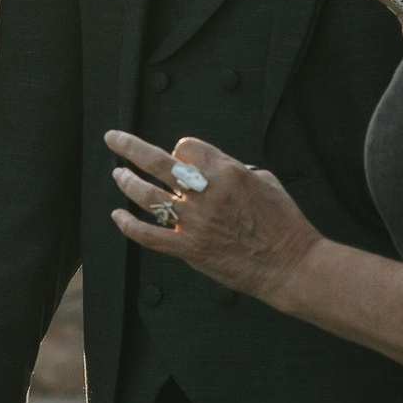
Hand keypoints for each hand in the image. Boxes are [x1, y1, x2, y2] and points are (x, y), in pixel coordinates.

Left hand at [105, 131, 318, 310]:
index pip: (187, 147)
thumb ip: (233, 170)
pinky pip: (149, 235)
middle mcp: (205, 193)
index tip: (182, 156)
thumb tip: (213, 168)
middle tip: (112, 138)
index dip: (182, 149)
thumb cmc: (283, 223)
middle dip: (129, 146)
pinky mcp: (188, 249)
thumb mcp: (265, 180)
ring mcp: (194, 222)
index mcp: (226, 171)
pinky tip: (117, 216)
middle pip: (157, 162)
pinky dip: (128, 225)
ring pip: (148, 196)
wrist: (290, 264)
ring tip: (118, 174)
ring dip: (127, 182)